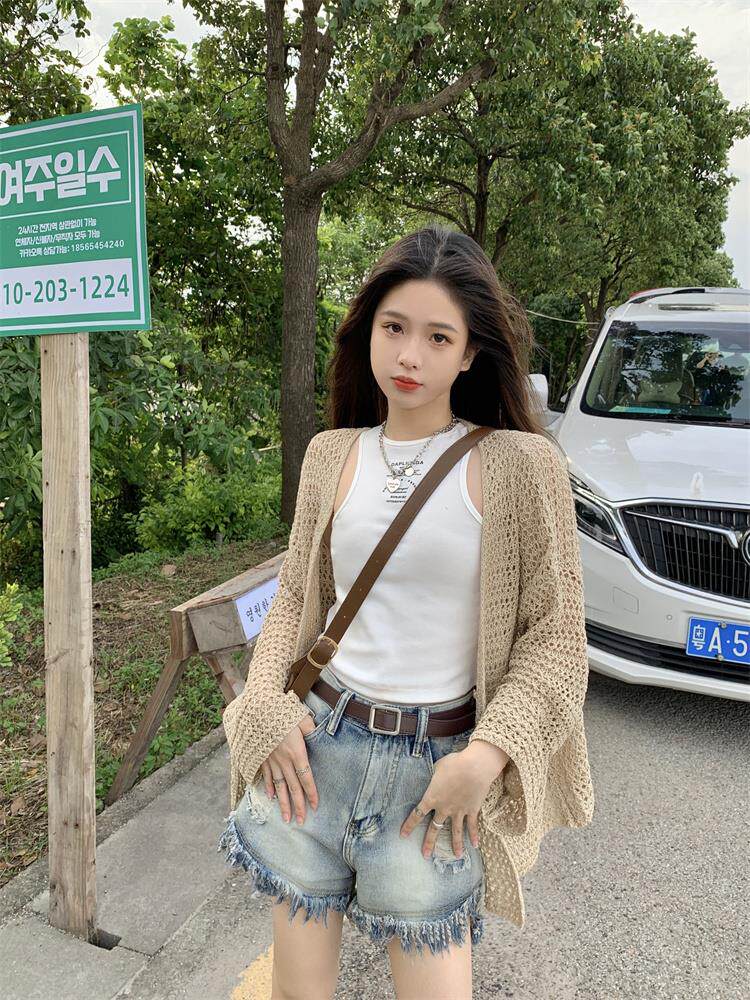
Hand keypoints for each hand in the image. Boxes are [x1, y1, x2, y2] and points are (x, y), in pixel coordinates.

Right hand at [259, 713, 318, 824]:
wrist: (258, 710)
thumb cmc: (283, 713)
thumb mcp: (303, 719)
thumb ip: (312, 730)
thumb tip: (319, 736)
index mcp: (297, 753)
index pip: (307, 778)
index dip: (312, 794)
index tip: (315, 807)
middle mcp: (284, 761)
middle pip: (293, 788)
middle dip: (298, 806)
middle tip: (301, 822)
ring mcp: (272, 761)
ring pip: (280, 786)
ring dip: (283, 803)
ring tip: (286, 818)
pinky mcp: (262, 758)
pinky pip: (266, 776)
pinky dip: (269, 788)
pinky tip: (272, 797)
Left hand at [399, 740, 508, 858]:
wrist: (474, 767)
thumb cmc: (454, 764)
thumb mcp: (438, 767)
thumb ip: (434, 775)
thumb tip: (434, 776)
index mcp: (432, 797)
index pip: (417, 814)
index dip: (409, 825)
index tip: (403, 835)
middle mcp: (444, 808)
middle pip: (435, 828)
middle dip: (429, 842)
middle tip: (425, 855)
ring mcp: (459, 811)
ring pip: (456, 831)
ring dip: (456, 844)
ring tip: (456, 856)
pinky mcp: (472, 809)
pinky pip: (472, 825)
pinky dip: (474, 835)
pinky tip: (475, 845)